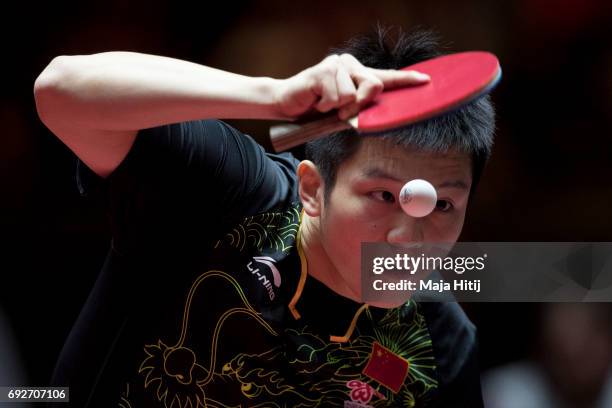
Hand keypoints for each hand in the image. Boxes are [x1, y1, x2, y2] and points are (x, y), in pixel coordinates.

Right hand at [275, 53, 429, 120]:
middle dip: (359, 105)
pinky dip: (325, 105)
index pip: (385, 77)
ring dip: (336, 108)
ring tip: (323, 104)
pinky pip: (335, 96)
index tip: (426, 81)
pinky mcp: (322, 70)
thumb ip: (360, 110)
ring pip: (351, 95)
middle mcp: (349, 64)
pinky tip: (315, 100)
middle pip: (373, 85)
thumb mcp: (341, 112)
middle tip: (339, 112)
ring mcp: (336, 64)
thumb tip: (374, 110)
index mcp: (357, 74)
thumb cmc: (315, 108)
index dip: (406, 80)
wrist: (285, 104)